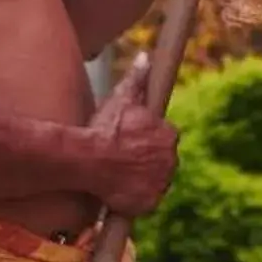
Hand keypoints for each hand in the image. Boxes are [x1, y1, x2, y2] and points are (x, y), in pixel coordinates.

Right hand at [87, 61, 178, 217]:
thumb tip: (146, 57)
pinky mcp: (149, 204)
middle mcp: (171, 161)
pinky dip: (135, 198)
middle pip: (161, 161)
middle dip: (146, 160)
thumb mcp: (121, 99)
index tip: (130, 141)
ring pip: (154, 181)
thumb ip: (137, 78)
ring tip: (119, 174)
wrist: (89, 160)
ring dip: (141, 179)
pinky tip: (118, 190)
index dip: (146, 140)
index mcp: (169, 136)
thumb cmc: (105, 128)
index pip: (164, 138)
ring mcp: (161, 184)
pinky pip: (145, 202)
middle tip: (123, 159)